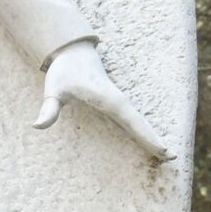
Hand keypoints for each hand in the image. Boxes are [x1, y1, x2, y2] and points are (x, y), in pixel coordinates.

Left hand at [33, 40, 173, 160]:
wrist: (72, 52)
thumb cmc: (64, 71)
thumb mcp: (54, 89)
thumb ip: (49, 108)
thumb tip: (37, 125)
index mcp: (110, 100)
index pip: (133, 122)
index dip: (147, 136)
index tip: (163, 150)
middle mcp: (119, 103)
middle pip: (141, 125)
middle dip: (155, 141)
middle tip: (173, 158)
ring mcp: (118, 104)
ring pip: (139, 123)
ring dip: (152, 138)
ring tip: (168, 156)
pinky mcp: (115, 105)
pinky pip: (132, 121)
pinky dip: (142, 132)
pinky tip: (148, 143)